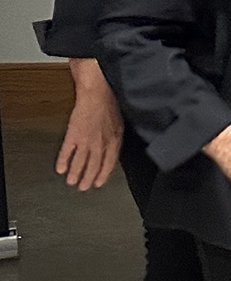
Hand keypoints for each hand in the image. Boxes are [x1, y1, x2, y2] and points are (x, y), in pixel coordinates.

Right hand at [54, 59, 122, 192]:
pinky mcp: (74, 135)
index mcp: (115, 139)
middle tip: (83, 187)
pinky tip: (60, 168)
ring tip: (71, 182)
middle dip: (88, 178)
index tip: (98, 182)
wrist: (98, 93)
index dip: (103, 174)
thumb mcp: (120, 122)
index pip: (110, 162)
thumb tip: (114, 146)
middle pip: (94, 165)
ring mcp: (87, 140)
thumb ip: (116, 136)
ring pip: (80, 162)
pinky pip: (67, 151)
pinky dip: (63, 161)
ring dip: (75, 173)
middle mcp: (101, 143)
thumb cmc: (110, 103)